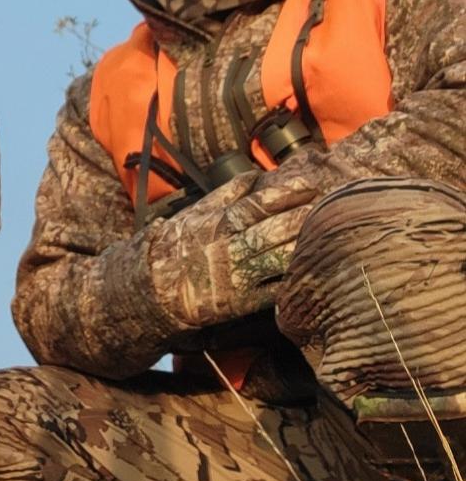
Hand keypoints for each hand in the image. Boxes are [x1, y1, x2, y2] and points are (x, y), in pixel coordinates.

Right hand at [147, 174, 318, 329]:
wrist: (149, 288)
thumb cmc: (174, 247)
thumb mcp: (195, 213)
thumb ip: (226, 195)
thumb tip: (253, 176)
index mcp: (219, 222)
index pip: (258, 203)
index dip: (286, 194)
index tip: (310, 186)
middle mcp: (230, 246)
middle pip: (274, 229)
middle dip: (303, 218)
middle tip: (330, 207)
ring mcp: (235, 276)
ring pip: (276, 258)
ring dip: (302, 247)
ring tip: (326, 235)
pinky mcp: (238, 304)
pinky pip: (270, 293)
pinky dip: (290, 284)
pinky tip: (310, 275)